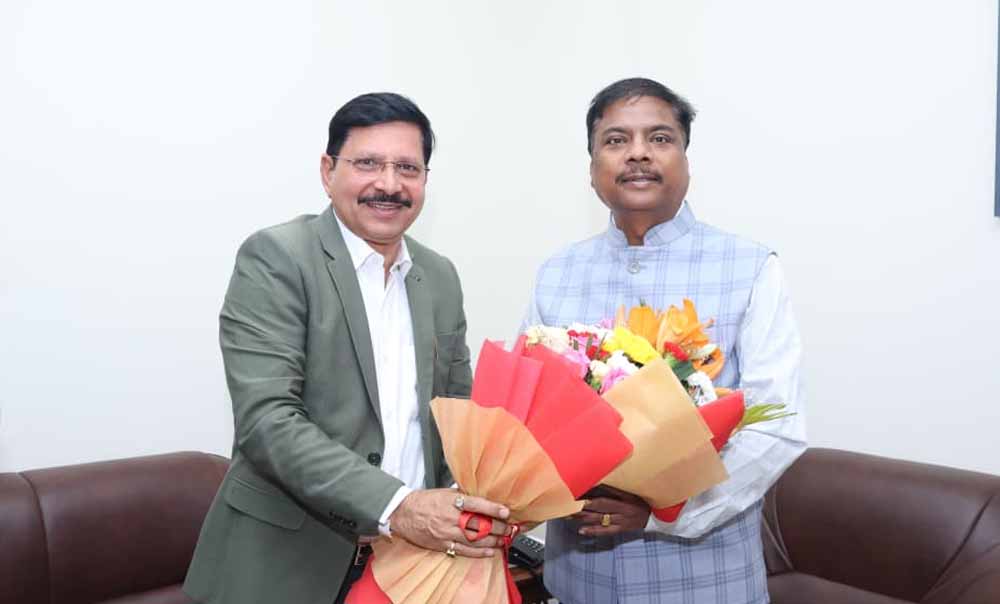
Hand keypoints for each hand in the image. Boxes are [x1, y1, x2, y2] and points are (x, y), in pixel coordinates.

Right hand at [389, 489, 509, 557]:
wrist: (403, 514)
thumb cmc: (424, 501)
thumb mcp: (444, 492)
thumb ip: (463, 495)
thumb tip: (482, 495)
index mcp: (451, 502)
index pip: (476, 505)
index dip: (492, 508)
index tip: (505, 511)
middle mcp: (450, 518)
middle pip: (479, 524)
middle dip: (498, 527)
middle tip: (510, 528)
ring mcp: (446, 533)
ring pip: (474, 539)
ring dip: (492, 541)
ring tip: (504, 540)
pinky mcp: (443, 545)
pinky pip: (464, 550)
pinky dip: (479, 552)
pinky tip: (490, 551)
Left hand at [572, 484, 649, 535]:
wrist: (657, 518)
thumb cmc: (643, 500)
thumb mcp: (633, 492)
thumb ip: (617, 487)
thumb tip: (598, 481)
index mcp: (626, 499)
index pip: (605, 496)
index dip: (591, 494)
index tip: (577, 491)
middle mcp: (623, 511)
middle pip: (600, 507)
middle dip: (583, 505)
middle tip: (568, 503)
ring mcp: (622, 522)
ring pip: (600, 520)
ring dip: (583, 517)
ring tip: (569, 515)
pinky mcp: (621, 530)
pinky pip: (605, 532)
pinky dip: (593, 531)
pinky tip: (581, 531)